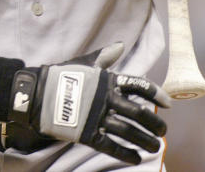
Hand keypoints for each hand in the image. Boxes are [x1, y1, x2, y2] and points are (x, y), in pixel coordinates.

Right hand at [9, 43, 169, 164]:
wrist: (36, 94)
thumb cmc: (61, 76)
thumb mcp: (84, 64)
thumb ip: (104, 57)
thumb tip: (121, 45)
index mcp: (107, 80)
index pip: (138, 85)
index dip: (156, 94)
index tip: (168, 103)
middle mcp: (105, 98)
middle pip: (139, 112)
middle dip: (155, 124)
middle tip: (162, 131)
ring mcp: (96, 116)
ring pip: (129, 131)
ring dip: (146, 141)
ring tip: (155, 147)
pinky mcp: (86, 133)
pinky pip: (111, 146)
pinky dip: (126, 153)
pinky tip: (136, 158)